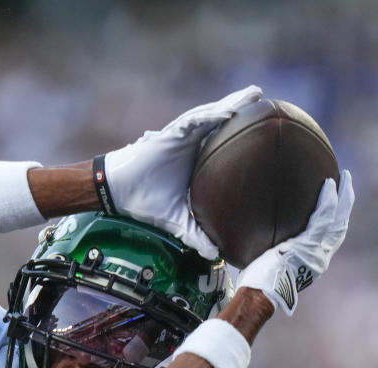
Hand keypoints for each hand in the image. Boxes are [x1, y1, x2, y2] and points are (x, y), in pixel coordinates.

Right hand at [97, 86, 262, 257]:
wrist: (118, 193)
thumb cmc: (145, 202)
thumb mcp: (178, 221)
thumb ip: (197, 234)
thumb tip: (217, 255)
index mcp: (195, 158)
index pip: (224, 140)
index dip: (243, 131)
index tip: (267, 127)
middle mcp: (190, 142)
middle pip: (222, 120)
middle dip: (244, 107)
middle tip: (267, 99)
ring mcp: (180, 136)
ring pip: (211, 114)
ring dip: (233, 102)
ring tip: (256, 93)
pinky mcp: (170, 134)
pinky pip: (194, 122)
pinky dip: (212, 116)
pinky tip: (230, 110)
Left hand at [237, 171, 353, 314]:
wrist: (260, 294)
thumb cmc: (257, 284)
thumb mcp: (270, 266)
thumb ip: (272, 253)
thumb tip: (253, 242)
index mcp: (311, 262)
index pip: (330, 238)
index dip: (336, 221)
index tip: (337, 207)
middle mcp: (320, 257)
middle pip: (341, 226)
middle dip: (346, 205)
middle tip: (347, 185)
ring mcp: (317, 250)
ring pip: (337, 218)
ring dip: (343, 197)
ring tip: (344, 178)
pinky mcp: (309, 243)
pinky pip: (323, 217)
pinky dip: (327, 200)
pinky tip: (328, 184)